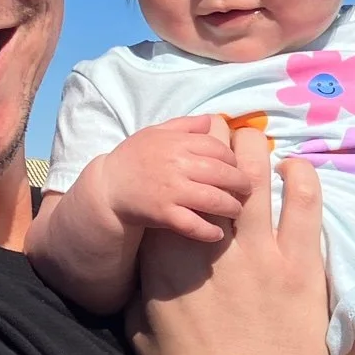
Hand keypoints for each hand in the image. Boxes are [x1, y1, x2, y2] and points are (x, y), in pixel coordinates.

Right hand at [98, 115, 252, 242]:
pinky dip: (208, 231)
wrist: (107, 187)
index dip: (232, 159)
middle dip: (240, 183)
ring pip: (213, 199)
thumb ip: (184, 125)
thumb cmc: (133, 158)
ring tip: (236, 210)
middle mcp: (176, 165)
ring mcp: (171, 190)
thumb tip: (212, 120)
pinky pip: (192, 224)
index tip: (236, 168)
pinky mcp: (163, 213)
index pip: (217, 148)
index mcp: (176, 143)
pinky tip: (217, 234)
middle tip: (246, 190)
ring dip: (231, 206)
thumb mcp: (155, 132)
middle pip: (221, 173)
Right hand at [131, 131, 328, 354]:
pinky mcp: (301, 268)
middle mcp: (209, 250)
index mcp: (165, 264)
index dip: (178, 166)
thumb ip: (141, 291)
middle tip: (223, 135)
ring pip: (255, 183)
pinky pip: (303, 207)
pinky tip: (296, 168)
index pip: (170, 196)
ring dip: (253, 154)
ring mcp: (259, 256)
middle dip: (215, 148)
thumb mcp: (142, 334)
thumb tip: (139, 264)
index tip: (184, 149)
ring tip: (253, 142)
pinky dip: (300, 179)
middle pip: (211, 178)